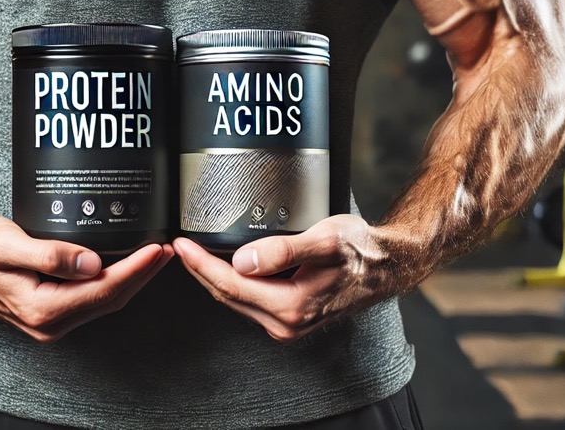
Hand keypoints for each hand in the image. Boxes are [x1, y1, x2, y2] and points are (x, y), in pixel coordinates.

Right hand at [0, 215, 172, 342]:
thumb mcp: (7, 244)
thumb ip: (49, 254)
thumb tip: (91, 262)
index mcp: (41, 308)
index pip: (102, 289)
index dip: (135, 269)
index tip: (156, 249)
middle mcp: (49, 323)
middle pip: (110, 299)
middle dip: (143, 274)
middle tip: (167, 248)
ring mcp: (51, 321)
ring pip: (104, 301)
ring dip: (133, 278)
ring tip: (155, 255)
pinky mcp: (53, 311)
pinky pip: (93, 298)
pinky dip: (115, 281)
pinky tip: (126, 265)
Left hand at [173, 214, 398, 342]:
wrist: (386, 266)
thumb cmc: (360, 251)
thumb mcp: (324, 240)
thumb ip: (282, 251)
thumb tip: (243, 260)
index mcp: (291, 306)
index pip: (231, 285)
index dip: (201, 265)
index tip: (182, 245)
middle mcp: (286, 322)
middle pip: (228, 296)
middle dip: (199, 271)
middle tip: (179, 246)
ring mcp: (287, 323)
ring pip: (237, 300)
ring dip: (213, 277)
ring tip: (193, 254)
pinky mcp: (289, 317)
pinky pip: (250, 300)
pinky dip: (232, 282)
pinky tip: (224, 266)